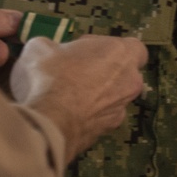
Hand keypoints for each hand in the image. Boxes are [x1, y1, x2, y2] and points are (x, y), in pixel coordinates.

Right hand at [10, 35, 147, 158]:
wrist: (49, 122)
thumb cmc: (50, 74)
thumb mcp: (41, 46)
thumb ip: (54, 47)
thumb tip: (49, 51)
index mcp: (119, 53)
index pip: (135, 48)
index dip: (112, 47)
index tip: (89, 49)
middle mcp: (129, 82)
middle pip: (124, 74)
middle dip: (104, 72)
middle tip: (76, 70)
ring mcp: (121, 109)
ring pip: (113, 97)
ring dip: (96, 94)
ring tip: (66, 95)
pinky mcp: (108, 130)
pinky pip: (100, 117)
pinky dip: (87, 114)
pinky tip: (65, 113)